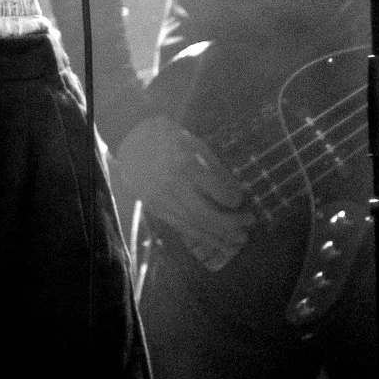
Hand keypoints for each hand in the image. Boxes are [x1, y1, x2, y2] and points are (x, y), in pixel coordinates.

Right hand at [115, 114, 251, 269]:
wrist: (130, 140)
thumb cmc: (168, 137)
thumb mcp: (196, 144)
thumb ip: (215, 170)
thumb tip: (236, 196)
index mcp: (185, 165)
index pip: (217, 192)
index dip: (234, 200)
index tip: (242, 200)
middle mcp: (172, 186)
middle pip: (206, 216)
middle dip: (231, 225)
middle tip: (249, 224)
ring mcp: (161, 201)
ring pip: (194, 227)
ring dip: (219, 237)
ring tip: (238, 240)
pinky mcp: (155, 209)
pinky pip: (182, 228)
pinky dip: (201, 236)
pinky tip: (217, 241)